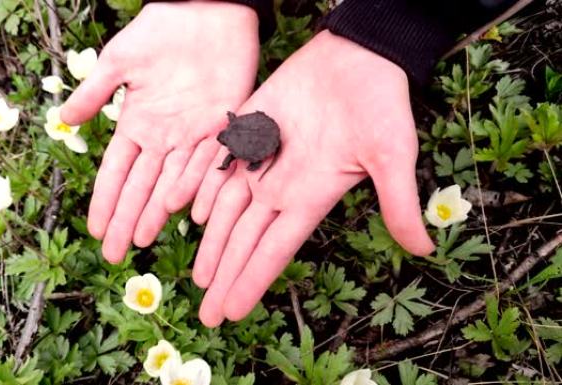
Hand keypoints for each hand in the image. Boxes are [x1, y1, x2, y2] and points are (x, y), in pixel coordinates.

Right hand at [61, 1, 259, 261]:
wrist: (207, 11)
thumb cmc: (160, 32)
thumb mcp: (119, 62)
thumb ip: (95, 93)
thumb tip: (64, 120)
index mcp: (138, 124)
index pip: (117, 172)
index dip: (106, 202)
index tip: (95, 230)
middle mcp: (164, 138)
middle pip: (141, 187)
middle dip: (127, 220)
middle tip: (116, 254)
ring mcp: (193, 136)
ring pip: (172, 183)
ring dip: (158, 212)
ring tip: (145, 240)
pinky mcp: (222, 127)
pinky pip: (210, 164)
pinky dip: (201, 188)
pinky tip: (192, 213)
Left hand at [187, 32, 435, 326]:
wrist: (357, 55)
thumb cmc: (380, 104)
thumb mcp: (393, 157)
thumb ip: (399, 203)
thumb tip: (424, 250)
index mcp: (309, 197)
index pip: (273, 251)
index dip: (251, 281)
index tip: (234, 313)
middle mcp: (280, 185)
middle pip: (243, 242)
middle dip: (225, 278)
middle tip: (208, 314)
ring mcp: (261, 159)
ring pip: (225, 211)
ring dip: (210, 245)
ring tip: (199, 279)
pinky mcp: (247, 130)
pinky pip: (216, 166)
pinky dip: (200, 190)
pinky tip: (185, 213)